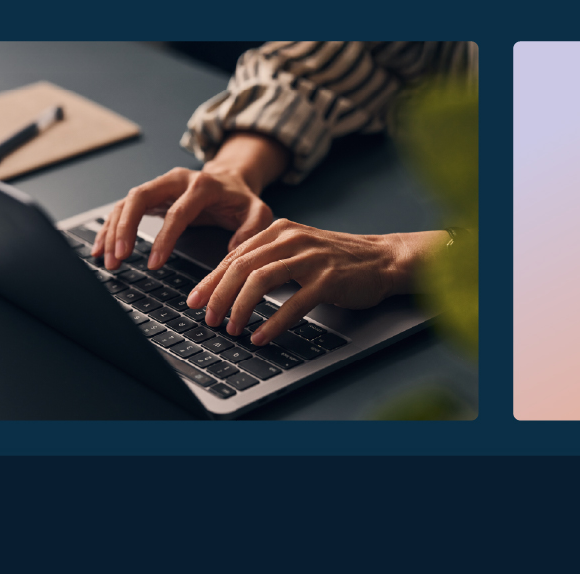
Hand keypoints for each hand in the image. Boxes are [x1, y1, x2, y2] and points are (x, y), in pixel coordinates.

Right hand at [91, 132, 288, 270]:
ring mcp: (160, 185)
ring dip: (113, 230)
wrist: (231, 178)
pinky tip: (102, 247)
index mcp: (202, 185)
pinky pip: (124, 208)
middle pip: (140, 197)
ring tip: (108, 259)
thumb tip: (234, 251)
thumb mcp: (258, 212)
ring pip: (127, 202)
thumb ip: (252, 229)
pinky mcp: (151, 195)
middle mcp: (176, 180)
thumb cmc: (242, 199)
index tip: (154, 263)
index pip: (177, 212)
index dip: (164, 238)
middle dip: (125, 228)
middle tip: (119, 257)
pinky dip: (111, 227)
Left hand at [187, 219, 447, 345]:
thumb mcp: (298, 250)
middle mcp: (290, 240)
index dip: (210, 280)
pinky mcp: (328, 279)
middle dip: (218, 296)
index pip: (234, 256)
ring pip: (260, 280)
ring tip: (232, 328)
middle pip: (240, 267)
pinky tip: (262, 336)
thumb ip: (268, 259)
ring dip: (240, 308)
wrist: (383, 259)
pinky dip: (273, 322)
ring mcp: (310, 258)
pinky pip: (293, 303)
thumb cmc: (340, 259)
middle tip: (208, 318)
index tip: (195, 301)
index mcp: (279, 231)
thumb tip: (230, 283)